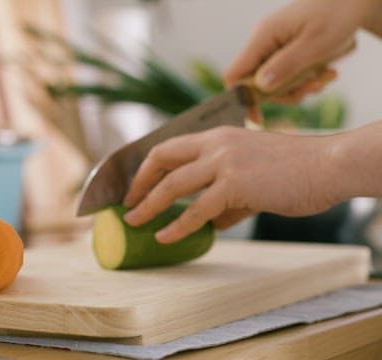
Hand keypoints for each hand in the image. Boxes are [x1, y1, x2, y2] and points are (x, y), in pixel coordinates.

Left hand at [122, 126, 344, 243]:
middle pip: (161, 158)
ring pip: (172, 185)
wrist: (329, 166)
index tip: (137, 186)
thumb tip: (211, 223)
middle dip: (139, 183)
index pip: (170, 147)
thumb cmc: (297, 171)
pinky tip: (164, 237)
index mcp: (218, 137)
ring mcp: (224, 161)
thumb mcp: (254, 179)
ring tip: (134, 222)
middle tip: (128, 204)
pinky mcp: (235, 183)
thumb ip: (228, 199)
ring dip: (148, 205)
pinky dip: (176, 225)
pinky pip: (196, 209)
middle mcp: (216, 143)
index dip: (148, 167)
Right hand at [225, 0, 369, 106]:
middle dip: (284, 93)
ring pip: (275, 85)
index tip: (256, 118)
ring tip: (324, 77)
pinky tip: (324, 73)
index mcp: (263, 37)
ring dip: (299, 88)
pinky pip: (288, 78)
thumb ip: (286, 65)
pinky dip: (306, 82)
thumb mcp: (315, 43)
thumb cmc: (337, 15)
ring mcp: (274, 50)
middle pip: (257, 85)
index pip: (235, 74)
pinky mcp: (286, 55)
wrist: (354, 2)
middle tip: (312, 87)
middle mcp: (264, 44)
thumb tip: (261, 87)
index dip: (242, 98)